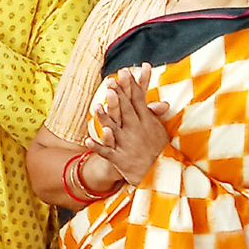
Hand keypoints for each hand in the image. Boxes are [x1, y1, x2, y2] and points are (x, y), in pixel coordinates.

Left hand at [87, 63, 170, 185]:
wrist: (161, 177)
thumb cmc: (159, 151)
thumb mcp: (159, 131)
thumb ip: (154, 115)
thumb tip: (160, 101)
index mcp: (146, 123)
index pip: (138, 100)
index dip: (131, 85)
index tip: (126, 71)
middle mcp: (137, 132)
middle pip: (126, 111)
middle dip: (117, 96)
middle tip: (110, 81)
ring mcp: (127, 145)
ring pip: (114, 129)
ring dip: (104, 118)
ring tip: (94, 107)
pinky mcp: (120, 160)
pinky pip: (106, 152)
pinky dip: (97, 146)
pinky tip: (87, 139)